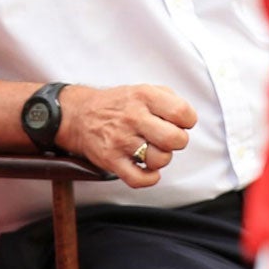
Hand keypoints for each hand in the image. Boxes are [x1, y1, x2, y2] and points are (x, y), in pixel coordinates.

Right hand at [56, 83, 196, 186]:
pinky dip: (149, 178)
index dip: (187, 121)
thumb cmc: (117, 105)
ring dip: (162, 158)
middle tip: (168, 139)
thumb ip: (170, 100)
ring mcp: (121, 140)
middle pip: (175, 139)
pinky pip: (139, 179)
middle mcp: (133, 117)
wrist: (80, 115)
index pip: (182, 113)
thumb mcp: (144, 89)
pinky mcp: (112, 160)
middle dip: (178, 141)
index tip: (180, 123)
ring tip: (153, 150)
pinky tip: (148, 169)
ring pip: (160, 159)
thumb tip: (187, 119)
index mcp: (144, 96)